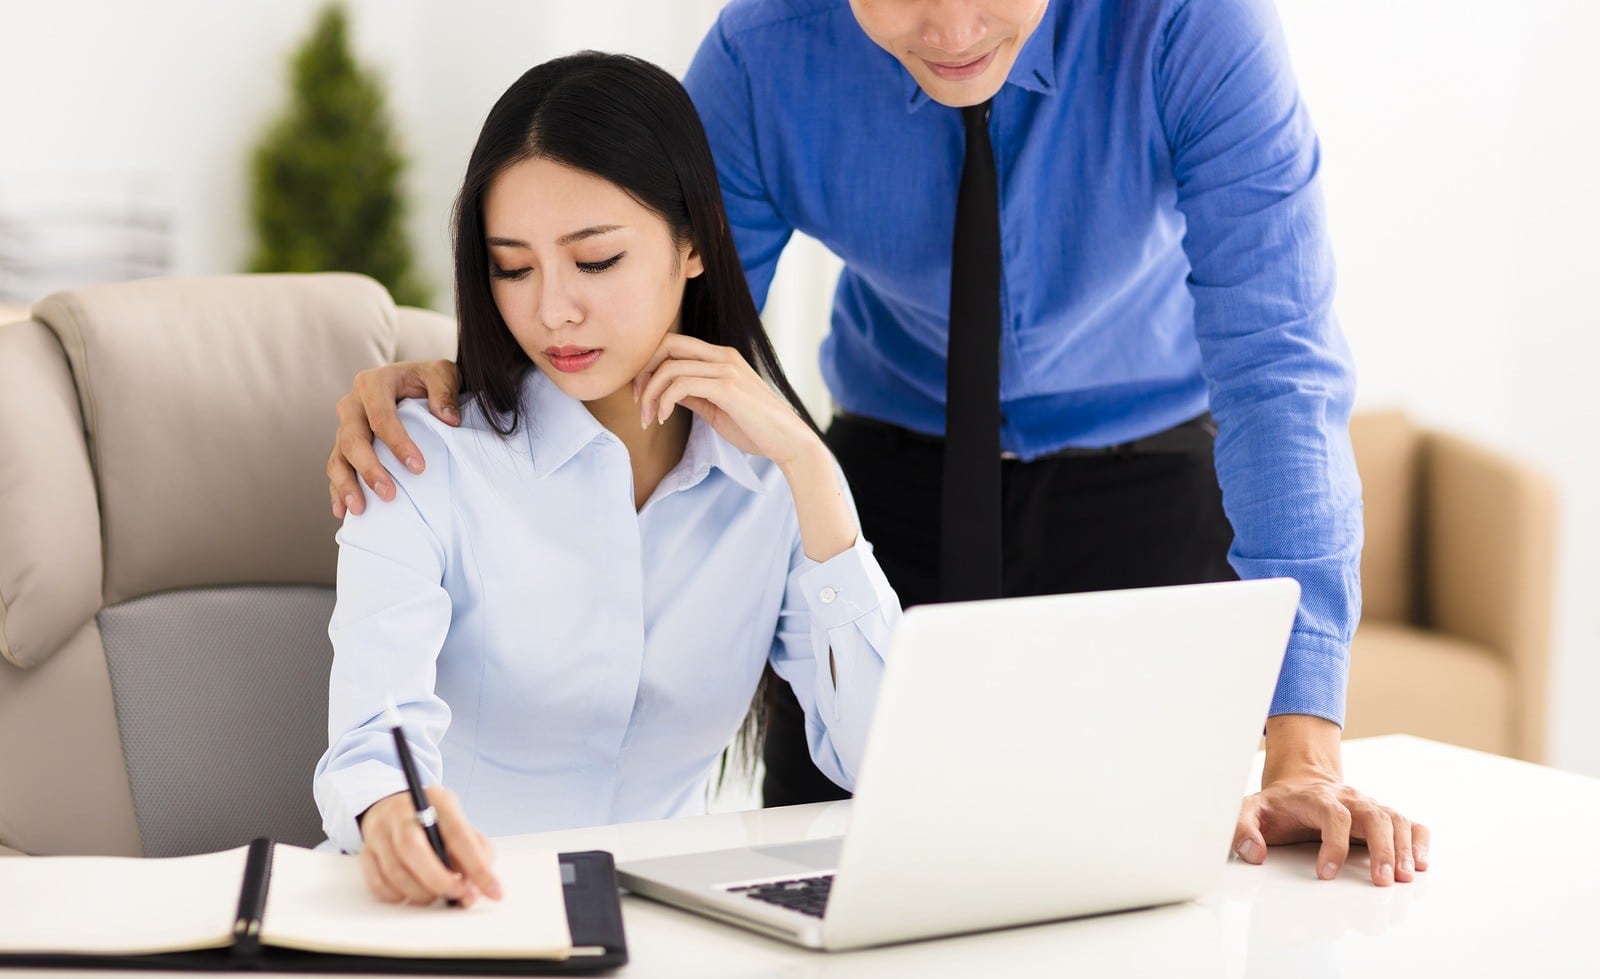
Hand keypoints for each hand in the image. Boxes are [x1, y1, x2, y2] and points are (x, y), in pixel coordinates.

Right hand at [327, 359, 460, 518]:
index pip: (381, 416)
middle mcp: (353, 404)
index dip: (398, 443)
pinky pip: (336, 468)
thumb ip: (444, 390)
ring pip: (338, 456)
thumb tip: (448, 420)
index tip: (418, 468)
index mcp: (373, 383)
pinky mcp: (344, 444)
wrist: (414, 382)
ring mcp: (345, 426)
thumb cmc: (428, 379)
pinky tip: (342, 511)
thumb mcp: (442, 373)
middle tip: (389, 494)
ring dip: (346, 484)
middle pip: (353, 439)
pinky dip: (338, 490)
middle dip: (369, 469)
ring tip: (359, 509)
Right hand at [357, 787, 501, 906]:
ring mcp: (379, 831)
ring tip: (436, 894)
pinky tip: (412, 893)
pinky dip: (398, 896)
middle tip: (458, 894)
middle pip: (414, 849)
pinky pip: (378, 884)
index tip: (494, 892)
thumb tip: (476, 891)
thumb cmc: (435, 821)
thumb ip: (475, 853)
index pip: (458, 835)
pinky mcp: (365, 852)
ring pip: (395, 871)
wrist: (394, 807)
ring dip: (421, 893)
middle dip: (439, 880)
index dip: (478, 867)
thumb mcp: (460, 824)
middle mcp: (402, 812)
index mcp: (436, 800)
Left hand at [633, 335, 819, 467]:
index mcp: (722, 356)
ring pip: (670, 367)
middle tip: (637, 401)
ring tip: (649, 418)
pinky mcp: (727, 387)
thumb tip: (665, 391)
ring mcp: (726, 369)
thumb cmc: (755, 428)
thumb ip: (693, 394)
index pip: (673, 344)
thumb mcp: (716, 407)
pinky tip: (663, 418)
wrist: (789, 442)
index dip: (649, 365)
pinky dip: (664, 401)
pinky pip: (681, 384)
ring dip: (650, 394)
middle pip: (667, 344)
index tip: (641, 394)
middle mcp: (724, 355)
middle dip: (643, 371)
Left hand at [1232, 716, 1428, 886]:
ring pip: (1394, 818)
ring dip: (1403, 847)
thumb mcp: (1249, 811)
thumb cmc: (1276, 805)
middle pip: (1373, 815)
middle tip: (1383, 881)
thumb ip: (1242, 830)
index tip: (1325, 874)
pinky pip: (1408, 822)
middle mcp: (1346, 798)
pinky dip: (1419, 840)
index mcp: (1315, 797)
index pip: (1333, 815)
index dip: (1333, 844)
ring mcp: (1366, 806)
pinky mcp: (1380, 816)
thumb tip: (1254, 854)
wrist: (1298, 783)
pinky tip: (1421, 862)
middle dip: (1382, 848)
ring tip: (1406, 877)